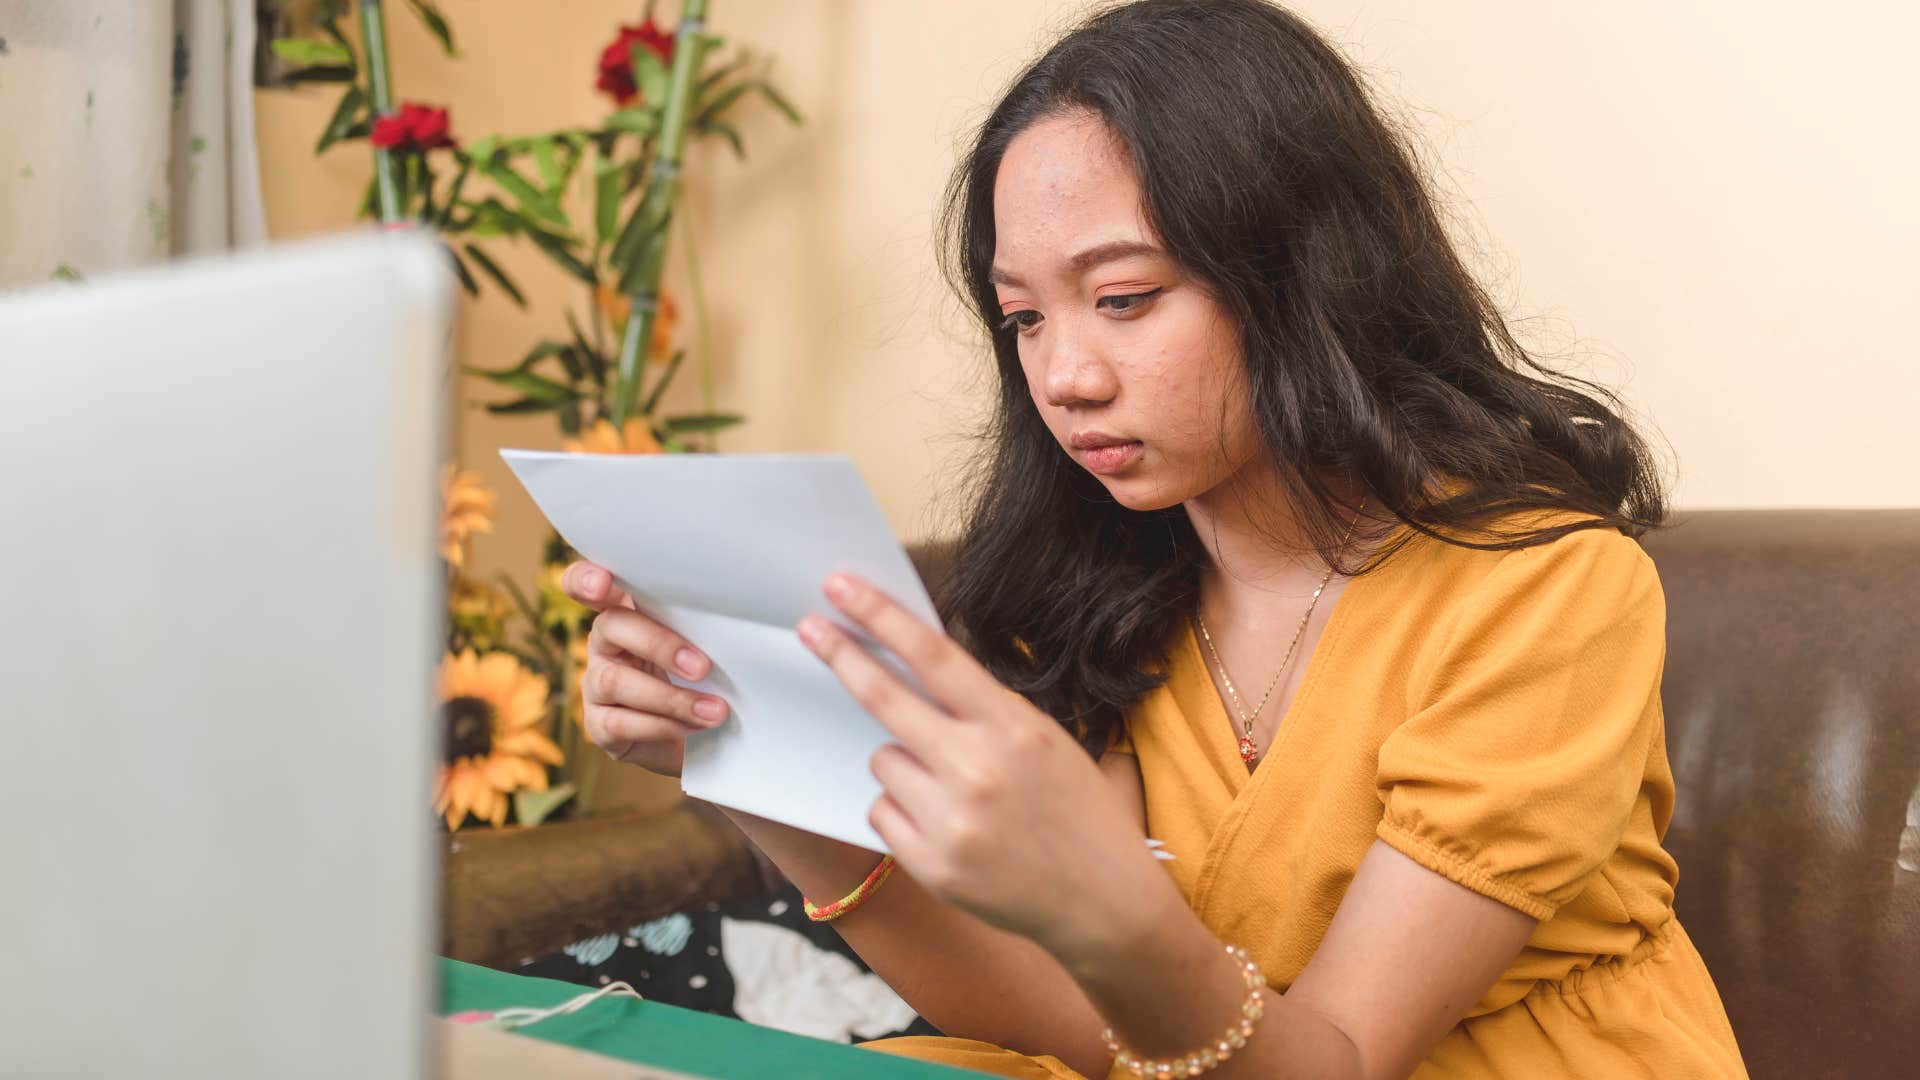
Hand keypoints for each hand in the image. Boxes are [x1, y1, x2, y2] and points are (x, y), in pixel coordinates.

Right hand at [562, 561, 730, 777]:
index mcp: (629, 608)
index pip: (587, 582)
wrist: (710, 733)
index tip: (603, 580)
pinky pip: (620, 722)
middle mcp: (606, 640)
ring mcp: (597, 682)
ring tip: (715, 710)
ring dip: (670, 697)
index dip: (585, 578)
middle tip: (703, 666)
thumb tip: (763, 610)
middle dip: (659, 644)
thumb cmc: (712, 672)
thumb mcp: (712, 639)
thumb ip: (711, 619)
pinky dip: (662, 725)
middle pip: (611, 626)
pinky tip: (695, 728)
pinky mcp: (600, 724)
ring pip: (616, 680)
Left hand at [797, 572, 1172, 962]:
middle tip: (810, 628)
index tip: (840, 588)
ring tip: (956, 790)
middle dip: (842, 656)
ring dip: (904, 762)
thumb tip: (915, 663)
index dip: (881, 617)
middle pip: (886, 699)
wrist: (1100, 900)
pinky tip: (948, 825)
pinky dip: (903, 810)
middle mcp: (977, 769)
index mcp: (1012, 727)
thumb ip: (983, 706)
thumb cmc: (1074, 810)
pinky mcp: (930, 864)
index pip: (934, 657)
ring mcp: (950, 820)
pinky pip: (881, 810)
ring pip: (883, 760)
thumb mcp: (1044, 739)